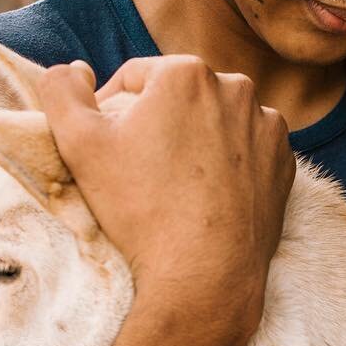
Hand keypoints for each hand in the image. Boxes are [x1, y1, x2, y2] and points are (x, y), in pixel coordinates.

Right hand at [36, 57, 294, 345]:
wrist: (204, 276)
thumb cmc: (140, 209)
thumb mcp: (78, 144)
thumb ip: (61, 90)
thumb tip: (73, 68)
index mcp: (187, 72)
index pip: (135, 79)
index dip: (112, 112)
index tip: (108, 151)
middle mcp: (237, 90)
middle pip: (180, 98)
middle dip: (158, 124)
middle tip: (141, 171)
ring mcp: (267, 129)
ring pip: (215, 124)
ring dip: (195, 142)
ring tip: (175, 186)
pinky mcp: (284, 164)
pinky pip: (246, 154)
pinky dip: (228, 167)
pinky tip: (207, 197)